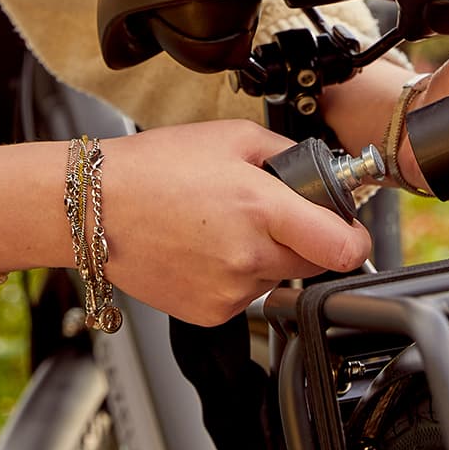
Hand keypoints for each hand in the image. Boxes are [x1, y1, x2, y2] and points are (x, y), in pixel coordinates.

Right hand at [98, 120, 371, 325]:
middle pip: (314, 263)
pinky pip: (245, 296)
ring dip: (265, 258)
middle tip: (268, 215)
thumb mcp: (233, 137)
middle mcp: (249, 257)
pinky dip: (235, 276)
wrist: (94, 208)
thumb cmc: (154, 168)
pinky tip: (204, 250)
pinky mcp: (210, 312)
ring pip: (277, 279)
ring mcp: (230, 291)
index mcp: (263, 210)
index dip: (354, 236)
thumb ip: (288, 155)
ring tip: (221, 228)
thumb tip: (321, 173)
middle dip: (304, 240)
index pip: (343, 246)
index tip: (348, 229)